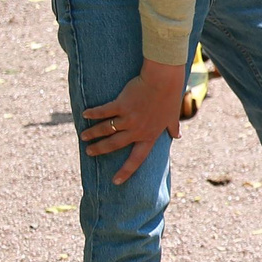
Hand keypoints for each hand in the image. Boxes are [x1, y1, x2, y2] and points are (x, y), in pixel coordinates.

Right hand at [81, 59, 185, 183]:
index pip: (137, 159)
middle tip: (89, 152)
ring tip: (83, 136)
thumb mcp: (172, 116)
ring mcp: (129, 118)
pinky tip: (85, 114)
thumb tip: (178, 136)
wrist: (163, 80)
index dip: (126, 171)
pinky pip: (104, 112)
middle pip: (114, 144)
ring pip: (106, 130)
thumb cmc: (169, 97)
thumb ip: (172, 127)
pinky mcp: (121, 105)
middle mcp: (138, 130)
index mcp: (150, 135)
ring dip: (93, 133)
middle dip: (100, 149)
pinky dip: (93, 113)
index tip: (116, 181)